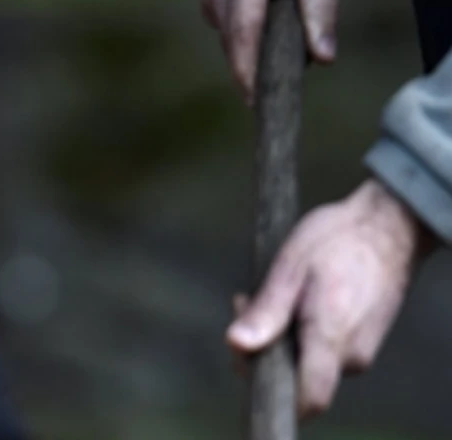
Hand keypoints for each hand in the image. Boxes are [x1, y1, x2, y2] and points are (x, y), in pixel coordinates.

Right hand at [202, 0, 347, 103]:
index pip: (243, 29)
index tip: (255, 101)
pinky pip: (228, 24)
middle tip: (293, 71)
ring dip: (256, 44)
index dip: (247, 69)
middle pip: (233, 37)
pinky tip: (272, 16)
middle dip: (258, 61)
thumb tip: (321, 58)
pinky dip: (249, 31)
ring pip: (229, 33)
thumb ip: (323, 8)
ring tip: (288, 29)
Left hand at [226, 179, 434, 417]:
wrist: (388, 224)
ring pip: (308, 363)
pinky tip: (292, 298)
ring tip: (270, 293)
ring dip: (280, 336)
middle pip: (298, 380)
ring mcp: (361, 350)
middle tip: (245, 303)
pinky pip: (324, 351)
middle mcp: (351, 356)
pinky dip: (300, 332)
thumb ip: (266, 313)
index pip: (309, 400)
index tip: (246, 356)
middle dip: (263, 349)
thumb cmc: (337, 240)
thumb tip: (237, 346)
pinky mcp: (363, 340)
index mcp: (332, 339)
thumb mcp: (289, 268)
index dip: (273, 392)